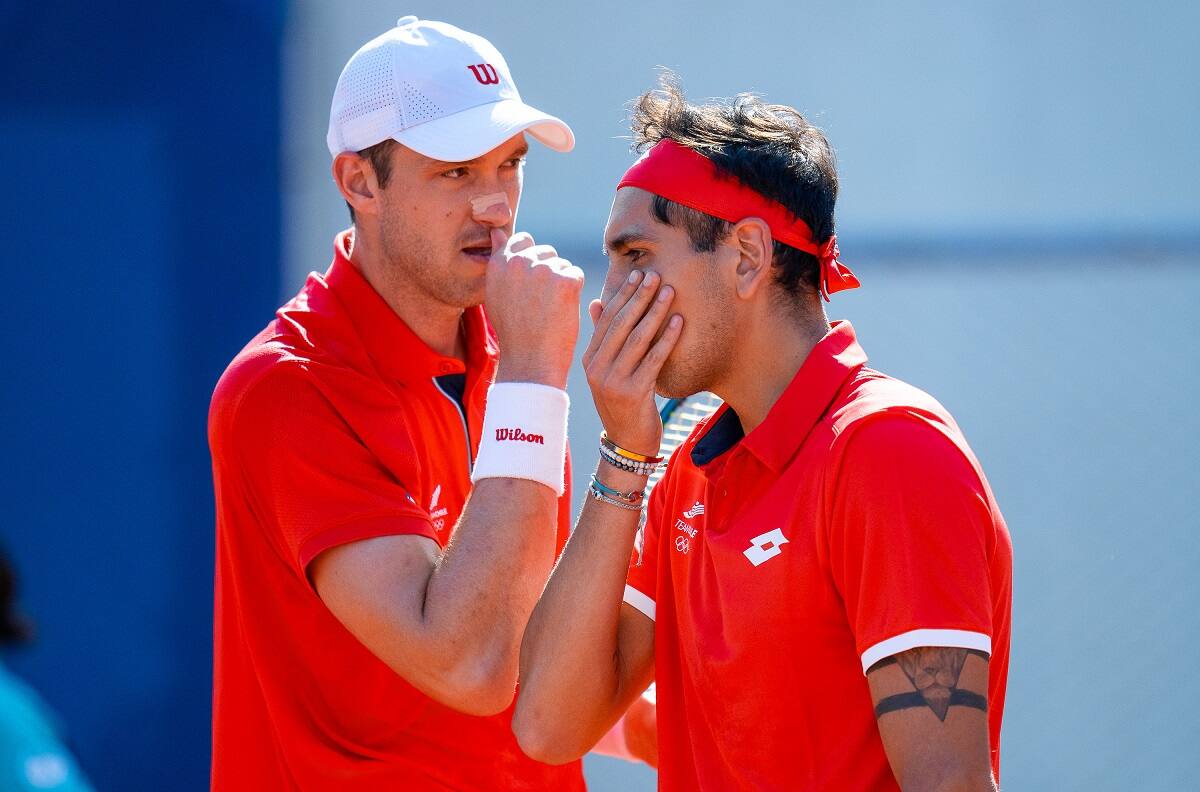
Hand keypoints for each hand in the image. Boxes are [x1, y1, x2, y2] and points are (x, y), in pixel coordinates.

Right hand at [485, 228, 584, 388]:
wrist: (530, 362)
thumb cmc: (514, 332)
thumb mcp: (496, 294)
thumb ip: (499, 260)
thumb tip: (497, 232)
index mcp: (499, 263)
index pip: (523, 241)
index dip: (531, 263)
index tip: (533, 286)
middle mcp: (519, 262)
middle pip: (546, 254)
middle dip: (548, 274)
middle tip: (540, 306)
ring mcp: (543, 270)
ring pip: (562, 265)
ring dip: (561, 284)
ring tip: (548, 312)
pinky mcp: (566, 281)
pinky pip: (576, 275)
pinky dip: (574, 293)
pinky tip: (561, 312)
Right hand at [581, 270, 682, 456]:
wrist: (627, 443)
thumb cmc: (622, 403)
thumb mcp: (607, 371)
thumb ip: (604, 339)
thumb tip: (597, 303)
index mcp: (589, 360)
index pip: (606, 320)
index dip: (623, 295)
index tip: (638, 275)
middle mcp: (597, 369)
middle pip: (620, 324)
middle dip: (639, 297)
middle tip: (655, 276)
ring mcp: (613, 381)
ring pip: (637, 338)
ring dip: (655, 312)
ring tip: (670, 292)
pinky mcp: (633, 392)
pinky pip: (653, 359)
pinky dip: (667, 338)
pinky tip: (679, 322)